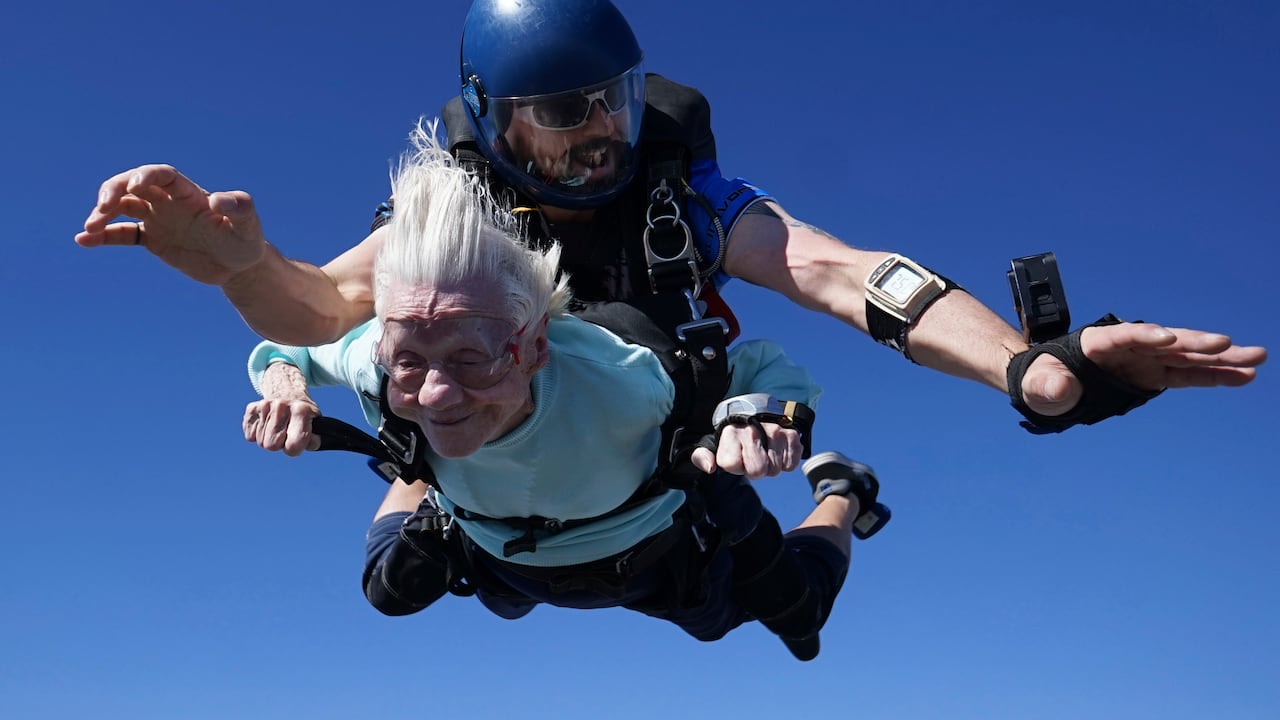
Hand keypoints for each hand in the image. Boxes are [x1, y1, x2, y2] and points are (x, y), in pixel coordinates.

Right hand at [76, 164, 267, 284]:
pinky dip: (104, 236)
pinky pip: (123, 234)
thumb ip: (238, 208)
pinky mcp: (153, 239)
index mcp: (189, 193)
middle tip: (103, 206)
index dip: (147, 175)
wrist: (239, 266)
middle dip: (114, 190)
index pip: (163, 175)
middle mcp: (169, 201)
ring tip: (90, 228)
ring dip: (103, 213)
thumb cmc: (246, 240)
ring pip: (123, 207)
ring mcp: (159, 219)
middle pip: (133, 185)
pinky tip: (84, 241)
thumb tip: (218, 201)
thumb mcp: (248, 225)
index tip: (135, 185)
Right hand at [243, 398, 321, 456]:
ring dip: (268, 439)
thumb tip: (311, 444)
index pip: (293, 445)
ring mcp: (265, 405)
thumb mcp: (315, 423)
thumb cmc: (303, 414)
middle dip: (278, 445)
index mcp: (301, 410)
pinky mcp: (251, 408)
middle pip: (271, 445)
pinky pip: (249, 436)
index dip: (294, 449)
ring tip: (277, 428)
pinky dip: (257, 434)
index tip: (295, 444)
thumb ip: (314, 439)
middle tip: (285, 434)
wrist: (288, 392)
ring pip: (260, 441)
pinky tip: (267, 424)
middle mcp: (282, 405)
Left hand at [690, 422, 802, 479]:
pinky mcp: (791, 435)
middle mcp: (753, 430)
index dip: (734, 466)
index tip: (736, 456)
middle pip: (757, 471)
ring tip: (764, 452)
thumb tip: (709, 467)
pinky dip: (784, 462)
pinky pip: (790, 465)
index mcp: (731, 433)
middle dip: (754, 469)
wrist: (756, 415)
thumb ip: (701, 457)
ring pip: (775, 470)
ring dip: (770, 466)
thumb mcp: (710, 445)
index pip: (732, 465)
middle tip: (752, 458)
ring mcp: (775, 431)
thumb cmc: (733, 437)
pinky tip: (777, 451)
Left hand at [1021, 322, 1267, 416]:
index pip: (1124, 335)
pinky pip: (1188, 374)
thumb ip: (1048, 387)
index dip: (1146, 335)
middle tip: (1228, 343)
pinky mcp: (1155, 375)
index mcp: (1096, 342)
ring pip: (1186, 355)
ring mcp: (1145, 360)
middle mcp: (1127, 346)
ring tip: (1256, 358)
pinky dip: (1215, 375)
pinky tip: (1244, 376)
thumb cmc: (1039, 381)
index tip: (1168, 338)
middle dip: (1195, 341)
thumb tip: (1060, 390)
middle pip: (1165, 341)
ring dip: (1220, 358)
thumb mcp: (1036, 386)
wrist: (1046, 385)